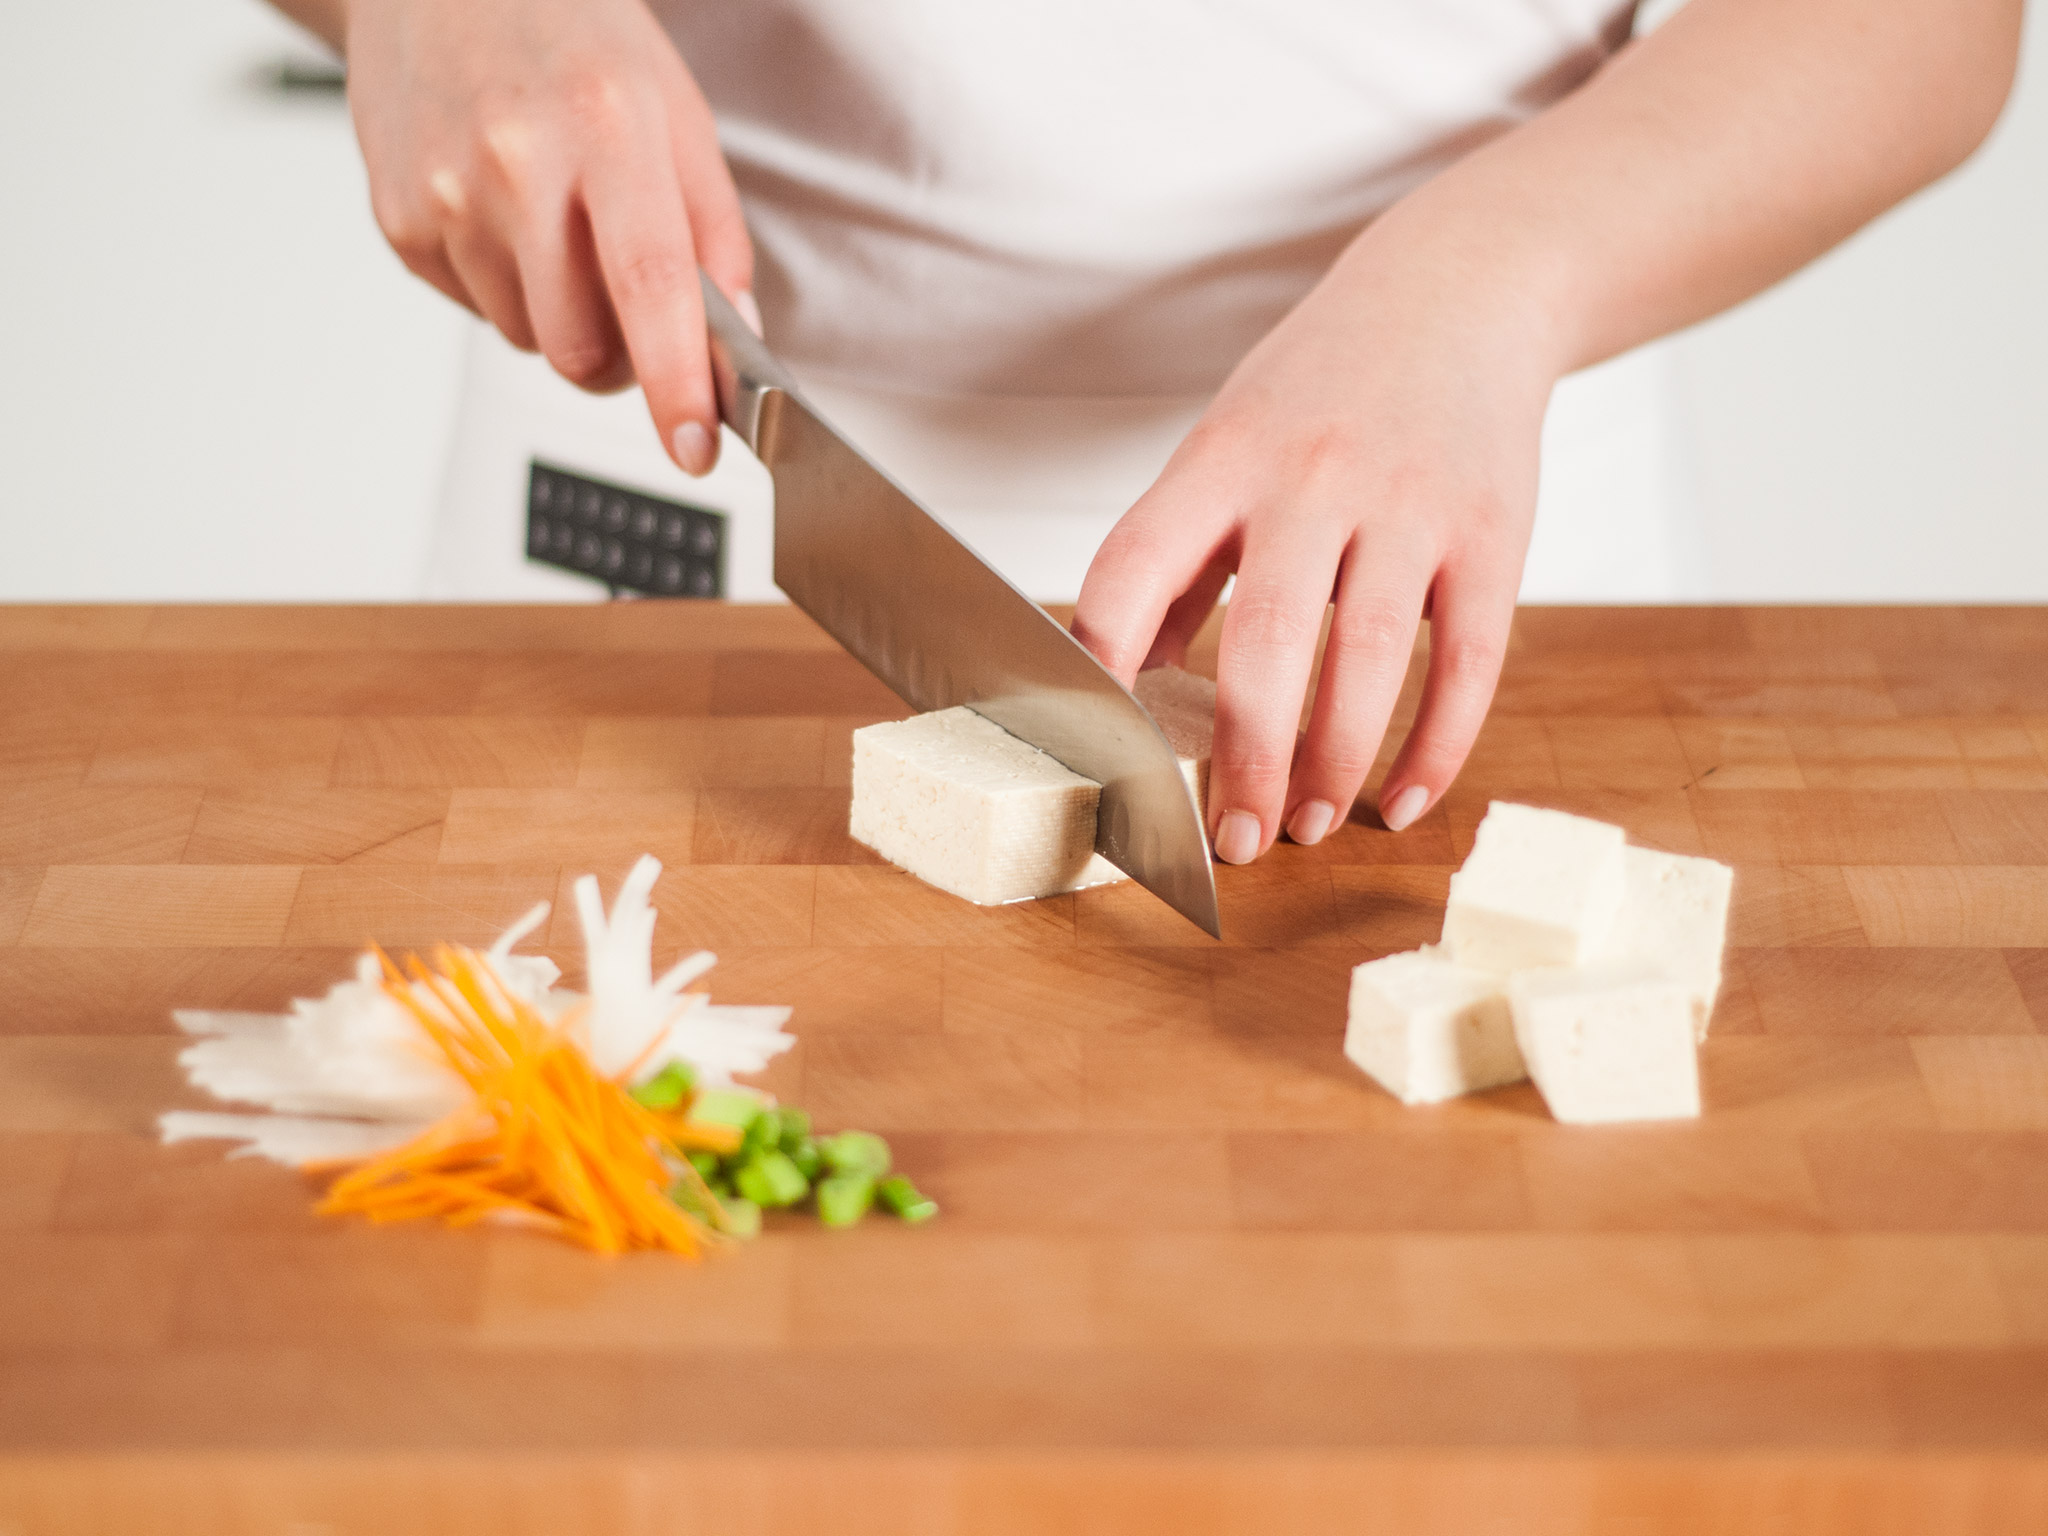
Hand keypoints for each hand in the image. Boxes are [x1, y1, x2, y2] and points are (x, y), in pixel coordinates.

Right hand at [340, 0, 751, 473]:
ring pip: (528, 340)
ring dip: (558, 314)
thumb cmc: (572, 40)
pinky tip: (502, 212)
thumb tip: (731, 343)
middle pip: (579, 346)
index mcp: (606, 126)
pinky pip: (477, 310)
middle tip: (629, 307)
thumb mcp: (676, 115)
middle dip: (618, 358)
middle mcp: (516, 160)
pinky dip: (505, 286)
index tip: (694, 447)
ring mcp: (444, 194)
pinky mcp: (397, 221)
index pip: (649, 283)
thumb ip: (713, 235)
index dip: (674, 380)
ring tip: (554, 224)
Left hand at [1071, 218, 1558, 862]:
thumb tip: (1126, 678)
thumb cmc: (1319, 387)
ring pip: (1368, 662)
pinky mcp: (1494, 533)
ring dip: (1332, 764)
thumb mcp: (1226, 444)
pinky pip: (1469, 661)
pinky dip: (1436, 744)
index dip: (1101, 662)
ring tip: (1303, 825)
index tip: (1096, 747)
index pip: (1134, 567)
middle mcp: (1312, 478)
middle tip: (1230, 841)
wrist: (1462, 289)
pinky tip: (1401, 797)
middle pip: (1266, 642)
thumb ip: (1178, 558)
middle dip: (1244, 759)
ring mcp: (1411, 505)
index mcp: (1223, 458)